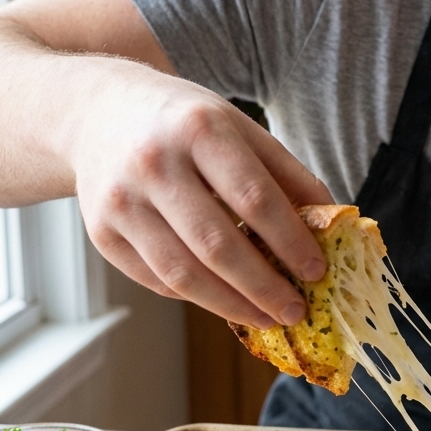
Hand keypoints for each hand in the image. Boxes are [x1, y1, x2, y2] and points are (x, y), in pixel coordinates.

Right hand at [72, 68, 332, 328]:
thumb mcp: (239, 128)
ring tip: (266, 318)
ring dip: (232, 305)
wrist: (98, 113)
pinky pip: (157, 280)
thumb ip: (286, 174)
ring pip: (183, 274)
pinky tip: (226, 300)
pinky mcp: (102, 234)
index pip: (254, 198)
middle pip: (217, 245)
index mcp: (199, 130)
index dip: (290, 241)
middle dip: (264, 287)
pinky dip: (197, 297)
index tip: (317, 271)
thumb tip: (331, 224)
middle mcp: (154, 165)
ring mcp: (121, 203)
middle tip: (296, 311)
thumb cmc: (184, 124)